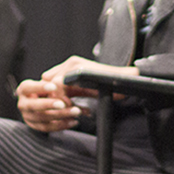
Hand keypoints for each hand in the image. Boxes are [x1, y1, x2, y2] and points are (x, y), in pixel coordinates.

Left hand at [16, 57, 139, 132]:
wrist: (126, 80)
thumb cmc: (109, 86)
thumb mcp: (88, 89)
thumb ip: (73, 90)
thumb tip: (58, 102)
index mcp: (71, 68)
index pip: (49, 79)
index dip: (52, 94)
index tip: (61, 106)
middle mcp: (71, 64)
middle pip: (47, 80)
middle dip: (52, 96)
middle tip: (63, 109)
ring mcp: (74, 65)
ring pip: (52, 83)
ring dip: (57, 99)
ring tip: (68, 109)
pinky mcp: (77, 69)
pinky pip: (60, 84)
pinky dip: (63, 98)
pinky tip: (72, 107)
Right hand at [16, 77, 81, 132]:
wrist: (43, 99)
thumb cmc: (48, 87)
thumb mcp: (50, 81)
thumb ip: (56, 81)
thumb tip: (64, 82)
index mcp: (24, 90)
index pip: (28, 87)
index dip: (40, 87)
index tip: (55, 86)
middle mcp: (23, 104)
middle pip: (33, 106)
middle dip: (49, 105)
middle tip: (63, 104)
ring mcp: (28, 117)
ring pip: (43, 119)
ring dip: (60, 115)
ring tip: (75, 111)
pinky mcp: (36, 126)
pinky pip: (49, 127)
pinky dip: (62, 125)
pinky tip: (73, 121)